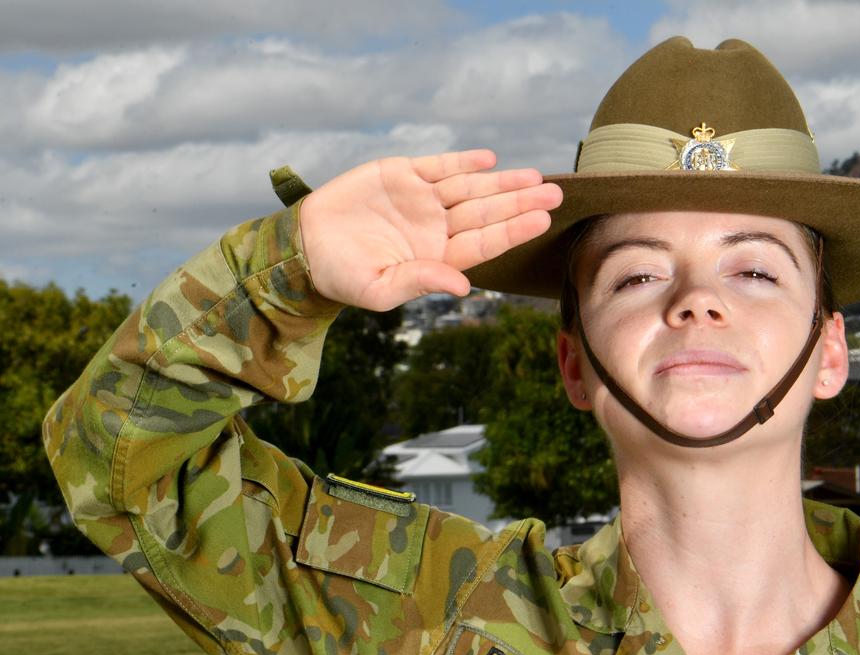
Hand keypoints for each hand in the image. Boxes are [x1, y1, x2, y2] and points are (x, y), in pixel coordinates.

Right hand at [299, 149, 562, 310]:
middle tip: (555, 192)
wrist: (304, 246)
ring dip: (502, 182)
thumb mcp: (380, 289)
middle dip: (521, 202)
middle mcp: (436, 227)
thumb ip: (421, 282)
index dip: (513, 230)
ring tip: (533, 176)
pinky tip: (489, 160)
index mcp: (437, 257)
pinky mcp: (402, 175)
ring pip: (470, 188)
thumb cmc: (342, 277)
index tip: (541, 220)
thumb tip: (463, 286)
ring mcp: (421, 200)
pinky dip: (463, 162)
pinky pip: (439, 166)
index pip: (485, 243)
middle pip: (487, 213)